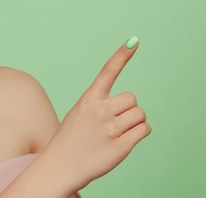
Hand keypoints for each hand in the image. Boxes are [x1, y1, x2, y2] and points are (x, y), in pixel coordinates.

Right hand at [42, 37, 151, 191]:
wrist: (61, 165)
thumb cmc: (71, 138)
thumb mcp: (80, 114)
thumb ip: (102, 105)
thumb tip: (131, 105)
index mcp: (88, 99)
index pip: (107, 72)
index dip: (122, 55)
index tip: (133, 40)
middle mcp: (100, 111)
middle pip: (132, 99)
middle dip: (129, 109)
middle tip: (115, 122)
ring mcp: (110, 128)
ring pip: (140, 114)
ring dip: (134, 122)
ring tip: (117, 133)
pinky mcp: (121, 146)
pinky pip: (144, 130)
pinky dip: (139, 134)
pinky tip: (124, 140)